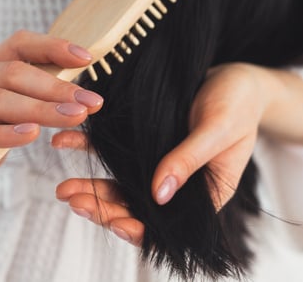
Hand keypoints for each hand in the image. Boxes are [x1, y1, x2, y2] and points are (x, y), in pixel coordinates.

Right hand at [0, 31, 103, 210]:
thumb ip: (12, 116)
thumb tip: (61, 109)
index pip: (14, 47)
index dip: (51, 48)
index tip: (86, 58)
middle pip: (11, 73)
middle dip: (56, 88)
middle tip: (90, 103)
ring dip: (39, 109)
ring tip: (73, 118)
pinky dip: (1, 134)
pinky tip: (29, 137)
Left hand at [53, 62, 267, 245]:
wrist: (235, 75)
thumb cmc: (239, 102)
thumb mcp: (218, 129)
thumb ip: (189, 160)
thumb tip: (158, 196)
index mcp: (204, 194)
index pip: (167, 224)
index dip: (139, 227)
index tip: (113, 223)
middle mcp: (179, 185)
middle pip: (136, 206)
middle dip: (103, 207)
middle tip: (72, 199)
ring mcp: (160, 164)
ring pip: (120, 184)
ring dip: (91, 187)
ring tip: (63, 187)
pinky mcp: (146, 142)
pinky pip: (115, 151)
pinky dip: (91, 148)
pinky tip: (67, 142)